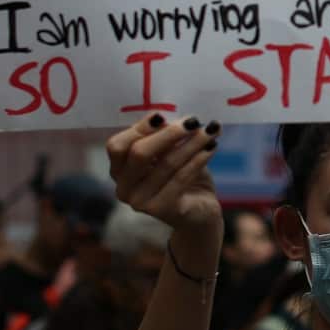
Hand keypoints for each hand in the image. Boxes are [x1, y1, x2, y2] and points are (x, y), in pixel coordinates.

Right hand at [106, 113, 221, 230]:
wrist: (198, 214)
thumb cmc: (181, 178)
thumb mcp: (170, 154)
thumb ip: (166, 140)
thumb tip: (175, 120)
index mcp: (119, 171)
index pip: (117, 146)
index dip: (139, 128)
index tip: (163, 115)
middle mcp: (123, 189)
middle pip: (140, 153)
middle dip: (168, 133)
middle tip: (193, 121)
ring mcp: (140, 202)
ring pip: (167, 163)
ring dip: (192, 143)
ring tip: (210, 131)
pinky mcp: (162, 210)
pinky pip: (181, 177)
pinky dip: (199, 159)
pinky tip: (212, 147)